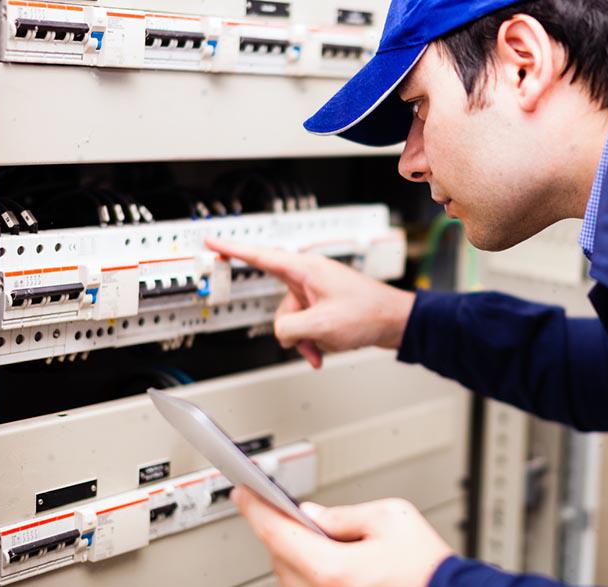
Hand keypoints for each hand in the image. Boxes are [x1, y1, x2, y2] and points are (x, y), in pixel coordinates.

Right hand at [205, 238, 415, 367]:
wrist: (396, 321)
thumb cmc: (368, 314)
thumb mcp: (321, 326)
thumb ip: (289, 328)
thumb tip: (281, 332)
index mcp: (306, 270)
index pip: (260, 256)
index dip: (232, 249)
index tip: (212, 241)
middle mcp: (310, 276)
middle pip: (280, 305)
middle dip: (290, 329)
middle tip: (308, 339)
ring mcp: (318, 291)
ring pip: (293, 320)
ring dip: (305, 339)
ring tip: (324, 347)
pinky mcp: (325, 305)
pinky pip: (307, 325)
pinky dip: (313, 340)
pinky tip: (325, 351)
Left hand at [231, 487, 453, 586]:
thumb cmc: (425, 565)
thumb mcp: (390, 518)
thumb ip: (343, 514)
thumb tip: (311, 514)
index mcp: (333, 569)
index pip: (278, 533)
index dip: (255, 509)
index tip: (242, 492)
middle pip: (278, 555)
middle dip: (277, 527)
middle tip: (277, 503)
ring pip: (288, 575)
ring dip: (291, 550)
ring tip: (305, 530)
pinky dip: (304, 569)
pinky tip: (318, 555)